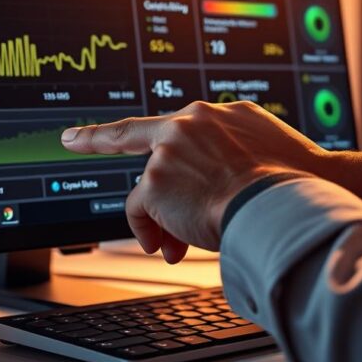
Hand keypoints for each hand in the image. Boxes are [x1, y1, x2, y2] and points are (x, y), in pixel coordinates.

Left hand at [61, 101, 361, 262]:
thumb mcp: (264, 152)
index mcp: (220, 114)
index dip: (138, 119)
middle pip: (138, 136)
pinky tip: (175, 247)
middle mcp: (191, 122)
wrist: (288, 200)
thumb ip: (228, 152)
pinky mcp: (155, 179)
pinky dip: (152, 231)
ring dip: (165, 219)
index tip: (96, 118)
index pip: (174, 118)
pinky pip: (141, 212)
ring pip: (150, 189)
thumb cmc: (291, 185)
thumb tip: (206, 181)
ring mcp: (170, 148)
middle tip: (71, 138)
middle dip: (97, 137)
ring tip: (188, 240)